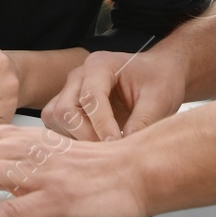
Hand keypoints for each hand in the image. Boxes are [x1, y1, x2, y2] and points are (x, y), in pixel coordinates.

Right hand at [41, 47, 186, 141]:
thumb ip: (142, 122)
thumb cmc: (160, 81)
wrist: (159, 73)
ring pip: (55, 117)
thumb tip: (124, 150)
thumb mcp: (159, 100)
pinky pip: (57, 124)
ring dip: (75, 138)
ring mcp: (71, 89)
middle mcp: (79, 75)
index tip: (117, 145)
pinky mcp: (69, 104)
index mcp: (100, 65)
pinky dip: (71, 138)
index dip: (102, 126)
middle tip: (110, 151)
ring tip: (102, 149)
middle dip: (85, 135)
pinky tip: (94, 146)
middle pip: (65, 109)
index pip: (90, 98)